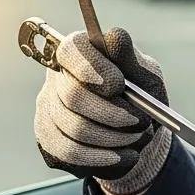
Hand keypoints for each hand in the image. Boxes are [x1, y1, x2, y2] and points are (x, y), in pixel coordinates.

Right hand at [34, 26, 171, 194]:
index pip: (71, 50)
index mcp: (81, 52)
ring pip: (75, 127)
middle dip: (112, 113)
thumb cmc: (141, 98)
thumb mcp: (146, 77)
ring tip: (136, 137)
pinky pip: (71, 151)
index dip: (92, 67)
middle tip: (139, 121)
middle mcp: (58, 77)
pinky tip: (124, 155)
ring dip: (113, 137)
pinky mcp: (49, 138)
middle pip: (73, 95)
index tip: (118, 85)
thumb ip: (131, 59)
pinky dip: (103, 156)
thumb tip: (114, 38)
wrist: (138, 135)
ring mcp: (49, 108)